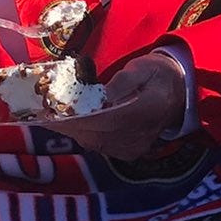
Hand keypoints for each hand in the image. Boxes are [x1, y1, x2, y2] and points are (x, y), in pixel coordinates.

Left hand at [39, 50, 186, 158]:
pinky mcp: (129, 153)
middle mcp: (138, 135)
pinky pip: (99, 146)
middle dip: (64, 125)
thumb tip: (103, 95)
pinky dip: (82, 135)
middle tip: (39, 114)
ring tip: (49, 118)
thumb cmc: (159, 75)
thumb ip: (123, 81)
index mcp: (145, 111)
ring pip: (93, 142)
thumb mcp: (144, 68)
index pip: (103, 118)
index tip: (48, 112)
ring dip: (71, 131)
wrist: (181, 94)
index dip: (73, 117)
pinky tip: (70, 125)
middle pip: (93, 134)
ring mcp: (133, 148)